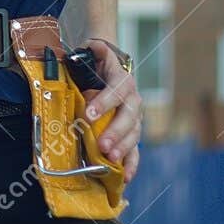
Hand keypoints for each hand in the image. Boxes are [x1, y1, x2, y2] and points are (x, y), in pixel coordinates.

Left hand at [81, 37, 142, 181]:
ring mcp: (135, 117)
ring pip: (134, 134)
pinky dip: (131, 163)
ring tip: (112, 160)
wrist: (110, 67)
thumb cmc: (97, 62)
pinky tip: (125, 177)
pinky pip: (135, 150)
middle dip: (116, 132)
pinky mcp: (132, 132)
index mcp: (122, 79)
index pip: (116, 90)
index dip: (104, 102)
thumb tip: (89, 47)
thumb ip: (91, 49)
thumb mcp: (93, 51)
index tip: (89, 115)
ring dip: (123, 149)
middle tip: (103, 145)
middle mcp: (133, 99)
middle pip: (129, 116)